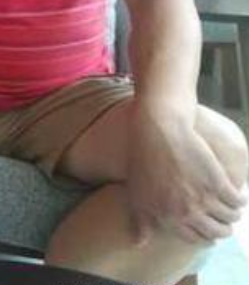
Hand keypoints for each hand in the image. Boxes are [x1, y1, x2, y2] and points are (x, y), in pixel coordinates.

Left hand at [126, 106, 246, 244]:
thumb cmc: (142, 159)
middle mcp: (186, 212)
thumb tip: (139, 244)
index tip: (209, 230)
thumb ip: (141, 221)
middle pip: (217, 232)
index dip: (204, 236)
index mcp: (167, 218)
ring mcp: (203, 198)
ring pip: (230, 217)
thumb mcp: (136, 193)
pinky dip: (240, 199)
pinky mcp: (218, 182)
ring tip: (232, 207)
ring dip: (233, 215)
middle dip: (222, 228)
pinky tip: (237, 194)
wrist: (158, 129)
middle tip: (224, 221)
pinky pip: (237, 200)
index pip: (195, 239)